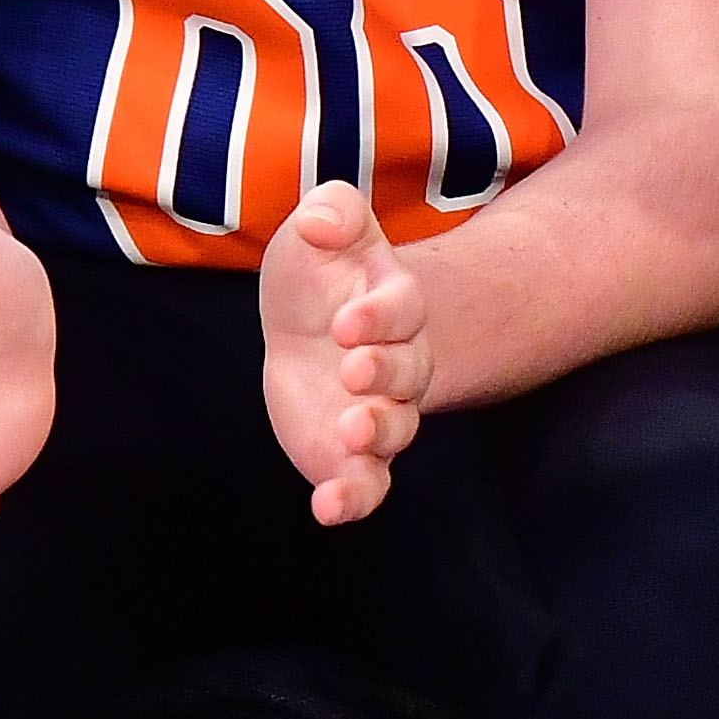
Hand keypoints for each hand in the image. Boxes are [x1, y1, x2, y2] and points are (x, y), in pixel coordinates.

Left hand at [261, 176, 432, 524]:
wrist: (308, 332)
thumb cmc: (320, 277)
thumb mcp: (319, 230)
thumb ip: (330, 212)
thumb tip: (321, 218)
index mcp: (395, 304)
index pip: (402, 308)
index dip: (380, 316)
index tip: (346, 322)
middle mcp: (399, 363)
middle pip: (410, 370)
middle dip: (385, 373)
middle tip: (353, 370)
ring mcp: (380, 412)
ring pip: (397, 430)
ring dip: (378, 433)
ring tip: (351, 429)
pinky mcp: (354, 455)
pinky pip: (369, 484)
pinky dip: (354, 498)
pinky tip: (328, 507)